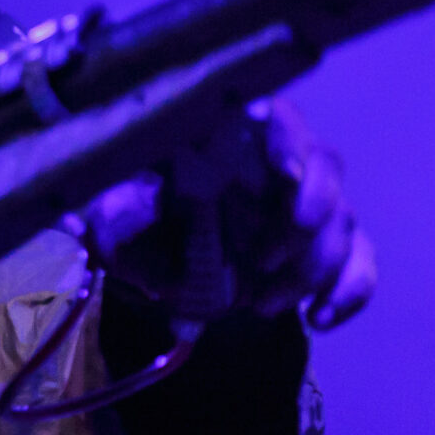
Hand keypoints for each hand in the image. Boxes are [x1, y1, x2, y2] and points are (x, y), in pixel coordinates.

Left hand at [66, 96, 375, 326]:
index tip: (279, 173)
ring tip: (260, 305)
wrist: (166, 271)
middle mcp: (281, 162)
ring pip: (343, 220)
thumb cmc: (141, 223)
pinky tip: (320, 318)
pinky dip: (350, 291)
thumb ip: (103, 210)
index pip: (278, 116)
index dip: (287, 139)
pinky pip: (361, 262)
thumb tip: (74, 217)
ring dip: (310, 267)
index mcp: (232, 136)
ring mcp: (312, 204)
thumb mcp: (113, 214)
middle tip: (266, 257)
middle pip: (327, 165)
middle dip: (309, 210)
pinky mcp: (330, 248)